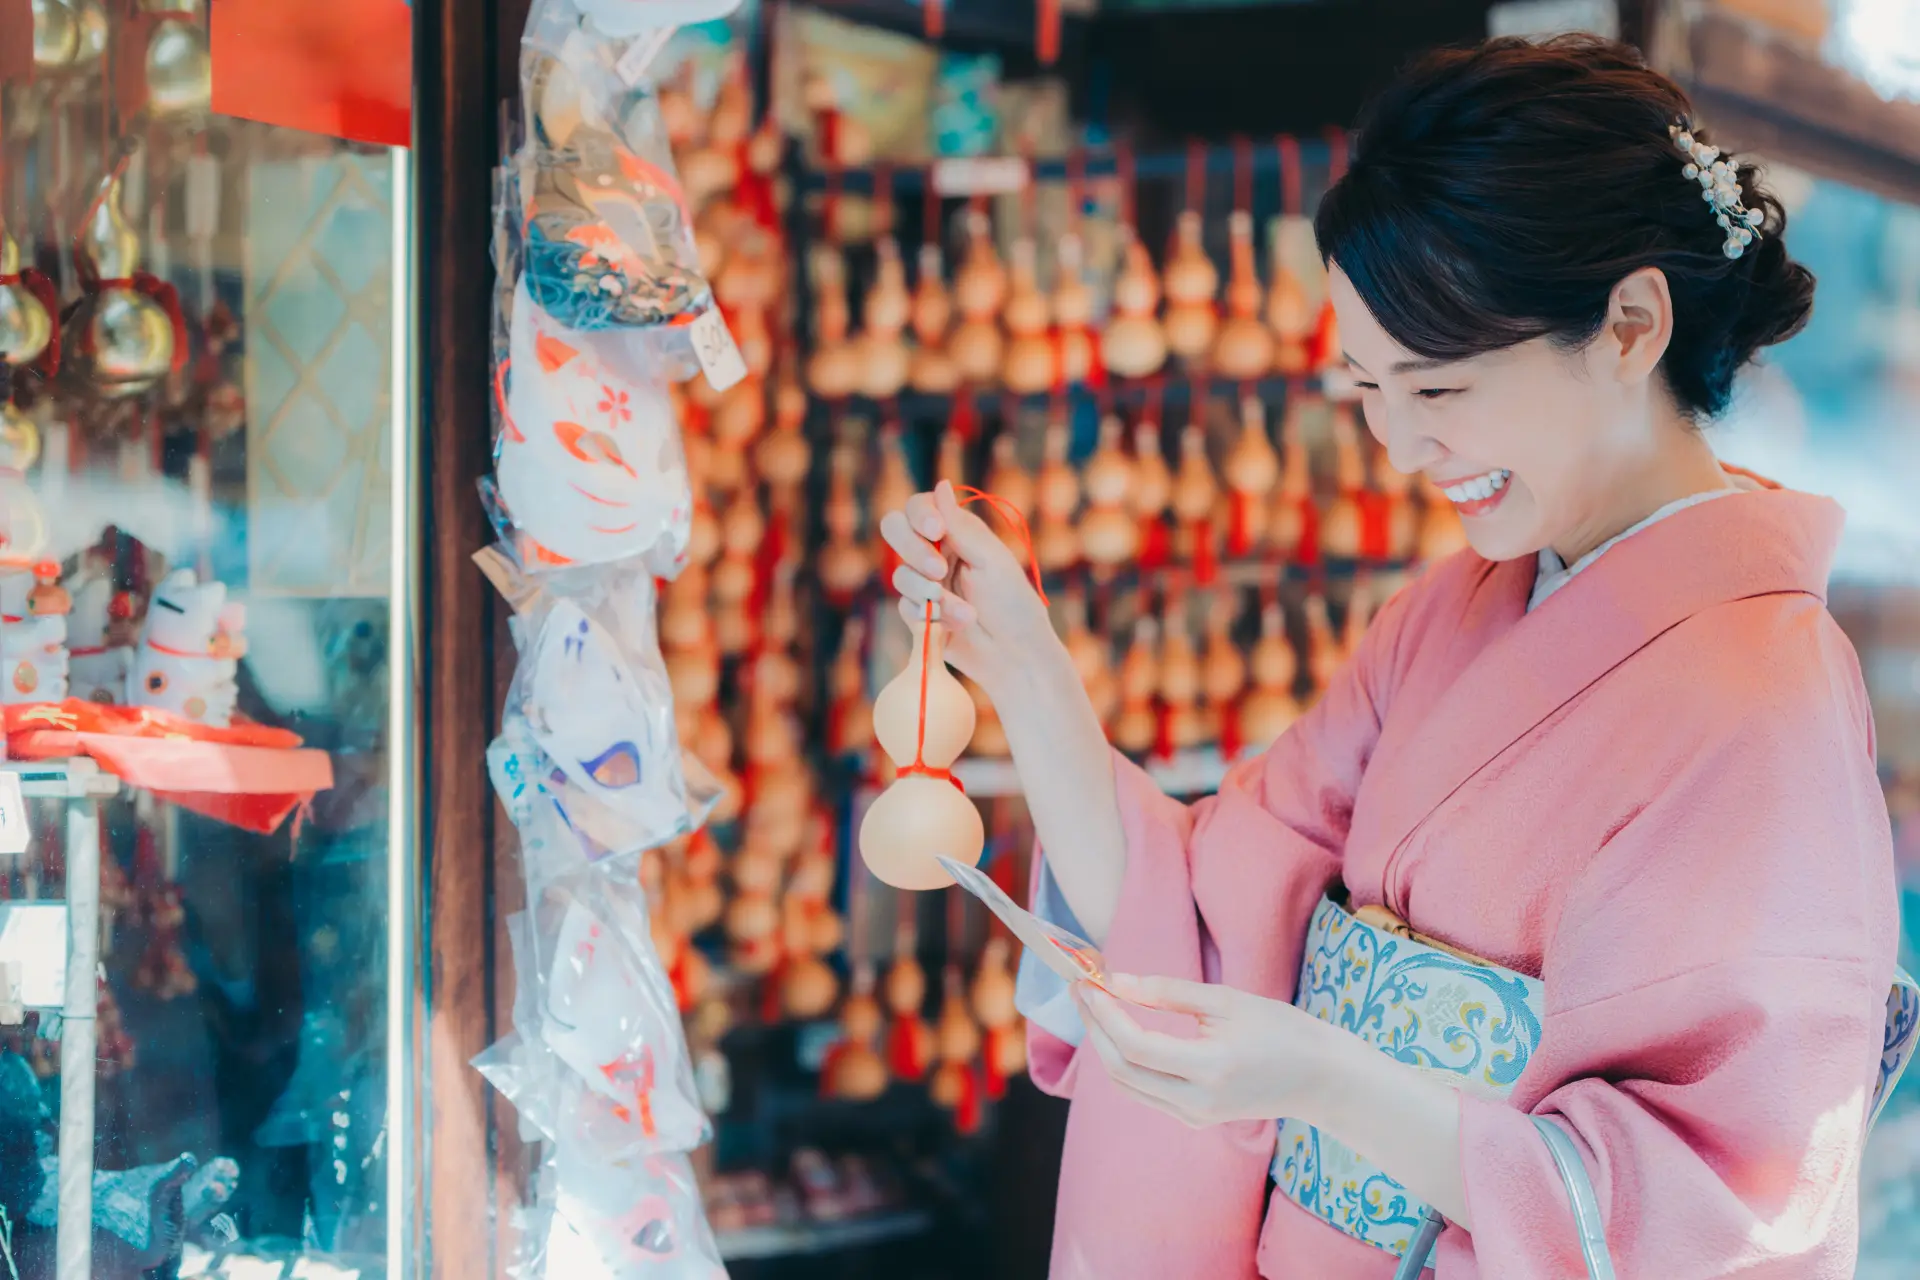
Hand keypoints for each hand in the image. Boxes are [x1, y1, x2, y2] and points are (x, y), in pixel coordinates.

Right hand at [877, 480, 1060, 695]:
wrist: (1015, 655)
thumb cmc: (1014, 603)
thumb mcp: (992, 560)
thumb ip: (961, 527)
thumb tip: (940, 483)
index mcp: (956, 532)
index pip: (919, 507)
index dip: (920, 515)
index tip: (937, 532)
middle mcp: (935, 552)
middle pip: (895, 531)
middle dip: (913, 551)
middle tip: (939, 572)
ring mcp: (924, 583)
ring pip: (901, 575)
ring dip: (930, 594)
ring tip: (965, 614)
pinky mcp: (917, 614)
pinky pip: (905, 607)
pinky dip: (926, 616)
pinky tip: (950, 628)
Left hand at [1072, 972, 1347, 1127]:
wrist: (1320, 1079)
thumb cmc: (1281, 1030)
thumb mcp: (1228, 1001)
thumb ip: (1170, 993)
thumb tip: (1117, 982)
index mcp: (1210, 1068)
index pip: (1136, 1046)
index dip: (1105, 1014)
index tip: (1087, 982)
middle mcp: (1197, 1101)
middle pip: (1122, 1069)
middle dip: (1095, 1028)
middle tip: (1081, 990)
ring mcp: (1194, 1116)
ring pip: (1128, 1085)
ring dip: (1104, 1046)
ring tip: (1094, 1006)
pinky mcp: (1194, 1119)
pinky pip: (1145, 1092)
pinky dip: (1125, 1062)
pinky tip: (1120, 1031)